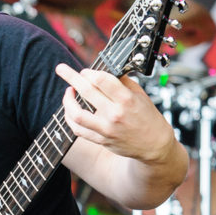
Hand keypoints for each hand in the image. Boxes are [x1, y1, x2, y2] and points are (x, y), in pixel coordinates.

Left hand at [55, 63, 177, 163]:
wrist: (154, 145)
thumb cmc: (148, 118)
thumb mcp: (141, 95)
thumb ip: (123, 82)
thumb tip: (105, 70)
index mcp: (126, 100)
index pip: (102, 80)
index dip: (90, 72)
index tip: (85, 71)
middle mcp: (115, 114)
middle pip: (87, 92)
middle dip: (71, 77)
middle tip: (61, 69)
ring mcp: (106, 129)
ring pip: (77, 114)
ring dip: (67, 101)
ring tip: (67, 91)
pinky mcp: (100, 140)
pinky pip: (78, 129)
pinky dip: (70, 118)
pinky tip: (70, 110)